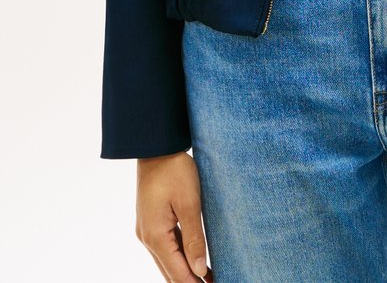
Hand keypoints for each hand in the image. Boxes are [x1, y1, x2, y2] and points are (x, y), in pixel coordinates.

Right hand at [136, 152, 213, 280]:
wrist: (156, 147)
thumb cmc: (174, 170)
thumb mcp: (189, 203)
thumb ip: (194, 238)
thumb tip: (200, 271)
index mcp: (155, 236)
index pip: (177, 273)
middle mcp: (147, 238)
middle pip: (170, 271)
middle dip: (190, 281)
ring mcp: (147, 230)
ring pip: (167, 261)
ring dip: (186, 271)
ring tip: (209, 278)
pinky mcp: (151, 222)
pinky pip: (166, 247)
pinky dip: (180, 257)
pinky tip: (194, 261)